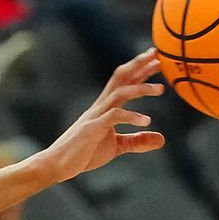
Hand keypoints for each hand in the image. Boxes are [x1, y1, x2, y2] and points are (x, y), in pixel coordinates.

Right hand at [36, 49, 164, 181]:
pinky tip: (147, 121)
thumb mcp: (116, 147)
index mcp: (105, 107)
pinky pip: (114, 116)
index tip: (156, 59)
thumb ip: (137, 141)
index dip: (140, 69)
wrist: (57, 165)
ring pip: (119, 93)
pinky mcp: (92, 128)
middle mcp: (100, 106)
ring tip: (160, 89)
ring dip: (141, 88)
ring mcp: (95, 116)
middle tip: (157, 55)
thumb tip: (161, 139)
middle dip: (138, 64)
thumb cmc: (83, 154)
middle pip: (120, 77)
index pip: (124, 81)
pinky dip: (132, 116)